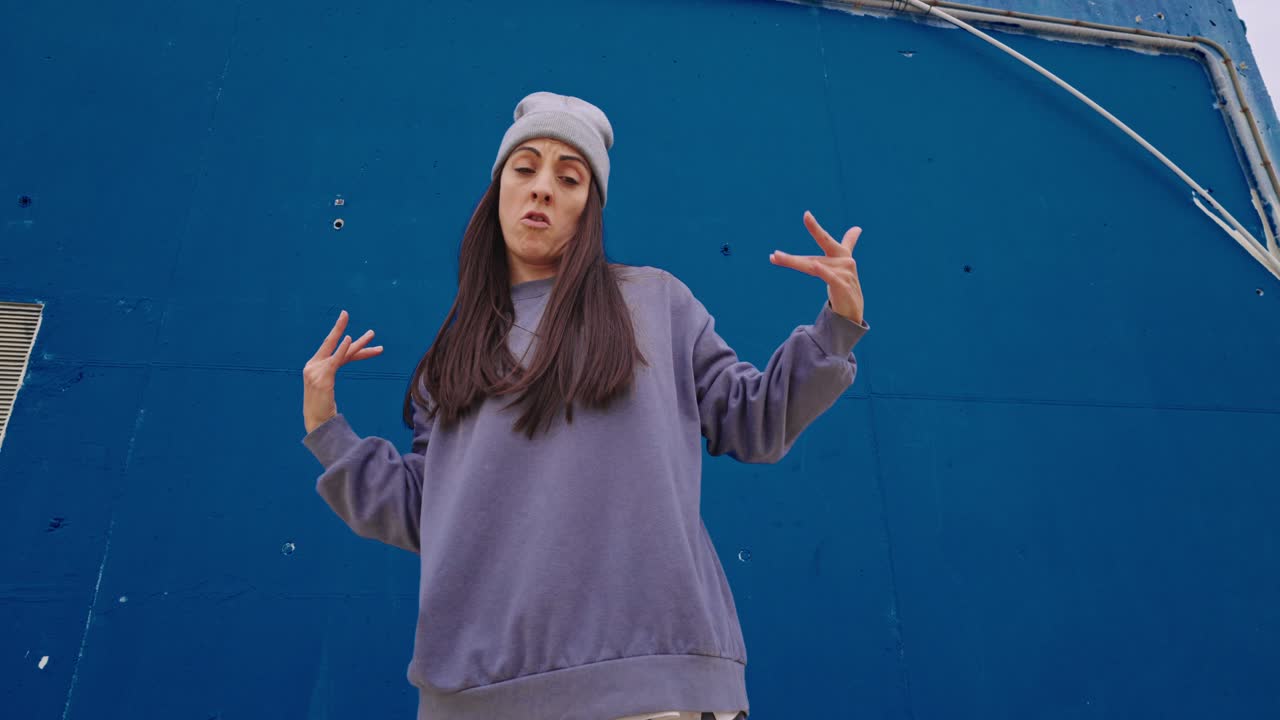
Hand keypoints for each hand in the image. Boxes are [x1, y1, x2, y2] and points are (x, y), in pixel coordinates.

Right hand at [302, 310, 382, 432]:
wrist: (316, 422)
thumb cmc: (322, 408)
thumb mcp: (327, 387)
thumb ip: (331, 373)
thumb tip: (338, 369)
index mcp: (314, 366)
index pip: (335, 352)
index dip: (347, 343)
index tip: (357, 334)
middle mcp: (313, 365)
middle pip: (332, 345)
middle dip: (339, 328)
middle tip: (345, 312)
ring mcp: (316, 371)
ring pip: (341, 352)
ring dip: (358, 343)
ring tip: (372, 333)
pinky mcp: (322, 377)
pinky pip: (335, 359)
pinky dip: (342, 348)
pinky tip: (349, 339)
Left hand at [769, 210, 864, 324]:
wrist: (854, 309)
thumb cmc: (845, 284)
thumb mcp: (843, 264)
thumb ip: (849, 244)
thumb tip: (857, 227)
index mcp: (841, 255)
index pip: (825, 239)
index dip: (815, 228)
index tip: (806, 214)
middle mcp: (844, 262)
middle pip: (811, 258)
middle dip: (792, 258)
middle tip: (774, 254)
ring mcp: (845, 273)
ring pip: (814, 268)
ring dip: (794, 264)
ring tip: (777, 258)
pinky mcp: (844, 286)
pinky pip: (830, 277)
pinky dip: (823, 271)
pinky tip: (816, 266)